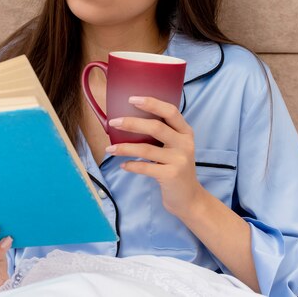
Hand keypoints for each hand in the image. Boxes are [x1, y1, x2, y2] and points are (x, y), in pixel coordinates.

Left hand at [105, 96, 205, 217]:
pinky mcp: (171, 175)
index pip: (170, 111)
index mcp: (185, 132)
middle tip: (114, 122)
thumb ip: (162, 134)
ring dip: (124, 147)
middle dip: (132, 123)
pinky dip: (131, 165)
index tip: (132, 99)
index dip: (151, 103)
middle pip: (156, 127)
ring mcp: (179, 160)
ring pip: (146, 148)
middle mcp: (185, 143)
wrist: (189, 198)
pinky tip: (122, 165)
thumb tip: (130, 120)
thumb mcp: (175, 147)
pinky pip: (145, 167)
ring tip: (109, 148)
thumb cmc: (175, 167)